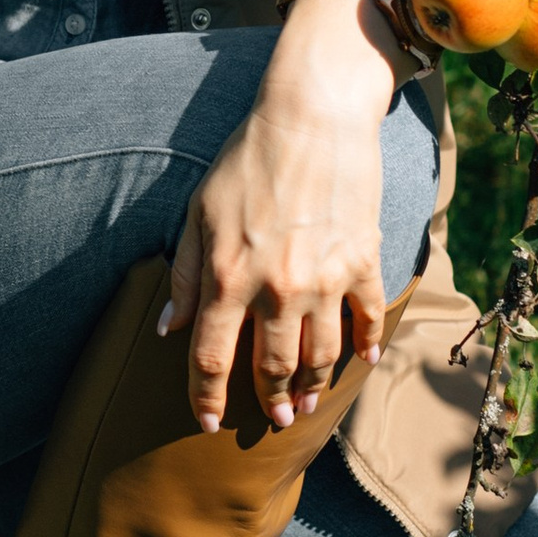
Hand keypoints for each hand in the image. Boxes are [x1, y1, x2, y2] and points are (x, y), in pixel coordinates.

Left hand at [162, 0, 408, 435]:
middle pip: (273, 368)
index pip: (212, 359)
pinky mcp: (364, 261)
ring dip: (313, 386)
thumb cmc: (246, 158)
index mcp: (229, 278)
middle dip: (269, 401)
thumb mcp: (199, 213)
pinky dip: (367, 346)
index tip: (207, 421)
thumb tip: (169, 329)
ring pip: (321, 355)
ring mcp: (327, 279)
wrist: (313, 115)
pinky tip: (362, 363)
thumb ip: (186, 276)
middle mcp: (278, 289)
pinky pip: (368, 318)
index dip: (206, 397)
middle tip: (271, 418)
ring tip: (306, 404)